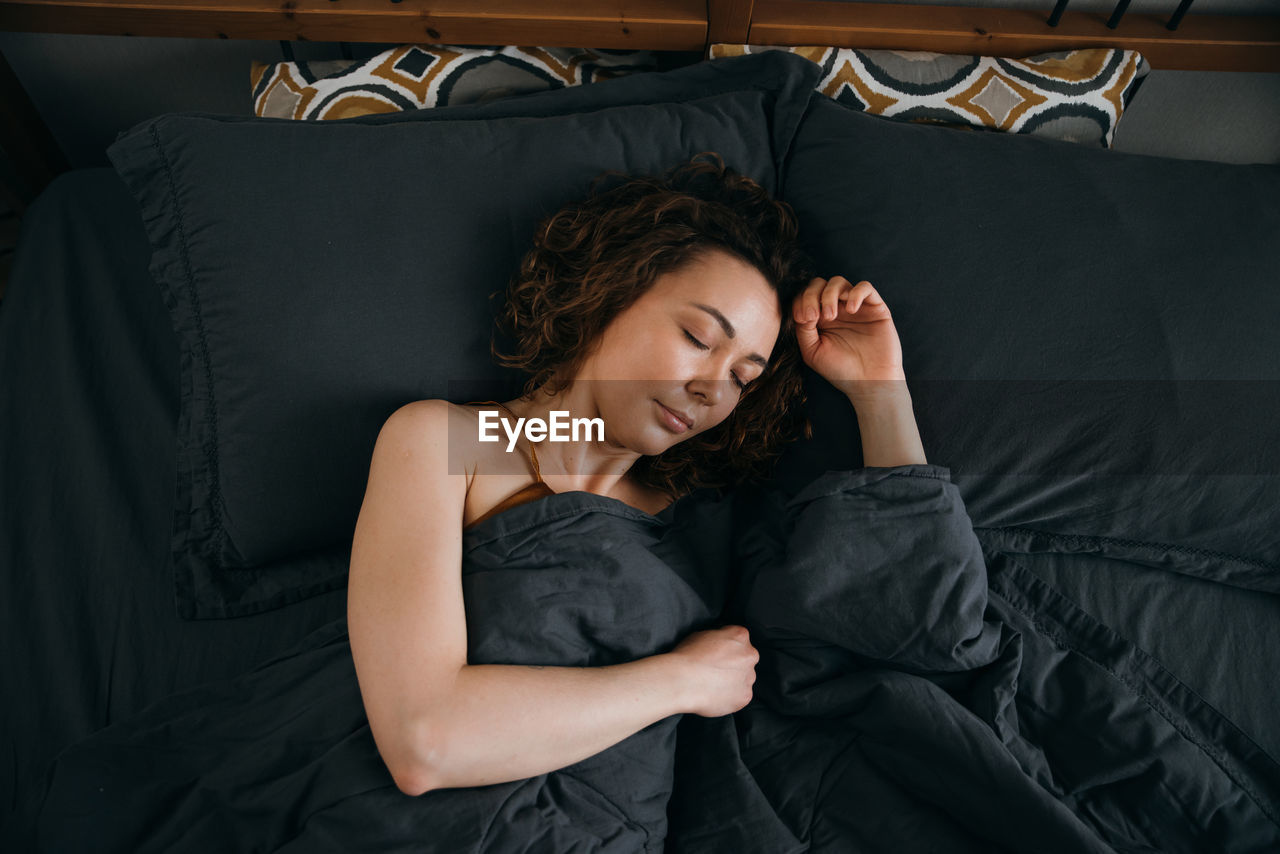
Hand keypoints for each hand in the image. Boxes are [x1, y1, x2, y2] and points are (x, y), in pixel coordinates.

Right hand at [667, 625, 758, 717]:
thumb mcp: (701, 634)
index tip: (718, 652)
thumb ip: (718, 638)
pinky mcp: (745, 696)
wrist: (683, 682)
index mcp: (740, 636)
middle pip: (745, 658)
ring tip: (713, 683)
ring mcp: (749, 677)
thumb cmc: (688, 658)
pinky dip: (730, 696)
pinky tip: (715, 694)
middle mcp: (749, 655)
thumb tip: (718, 645)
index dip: (726, 645)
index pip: (738, 638)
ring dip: (733, 680)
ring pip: (744, 678)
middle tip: (715, 669)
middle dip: (734, 663)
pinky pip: (740, 695)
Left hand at [793, 276, 905, 398]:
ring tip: (830, 316)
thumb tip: (803, 309)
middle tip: (815, 316)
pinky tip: (851, 310)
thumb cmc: (840, 370)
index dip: (801, 301)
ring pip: (838, 282)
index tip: (803, 319)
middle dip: (812, 295)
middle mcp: (836, 309)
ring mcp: (855, 307)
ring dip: (830, 294)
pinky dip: (855, 293)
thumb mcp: (812, 351)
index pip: (805, 296)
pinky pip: (865, 287)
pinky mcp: (875, 308)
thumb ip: (803, 329)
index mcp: (819, 319)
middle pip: (819, 284)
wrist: (869, 383)